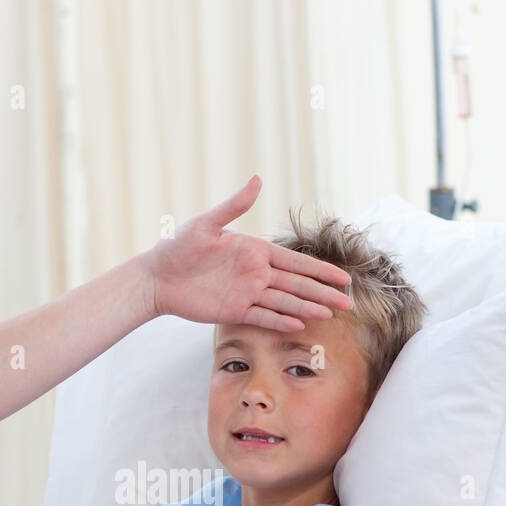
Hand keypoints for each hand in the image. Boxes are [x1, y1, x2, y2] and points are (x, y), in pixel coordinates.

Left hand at [142, 176, 352, 331]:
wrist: (157, 277)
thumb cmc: (178, 246)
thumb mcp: (206, 223)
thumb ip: (234, 205)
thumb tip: (258, 179)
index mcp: (255, 251)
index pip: (296, 262)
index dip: (320, 270)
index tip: (343, 277)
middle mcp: (256, 273)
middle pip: (297, 285)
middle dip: (323, 293)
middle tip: (348, 302)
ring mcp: (247, 293)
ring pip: (284, 302)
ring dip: (307, 308)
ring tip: (330, 315)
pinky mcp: (234, 311)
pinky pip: (262, 317)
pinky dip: (280, 321)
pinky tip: (299, 326)